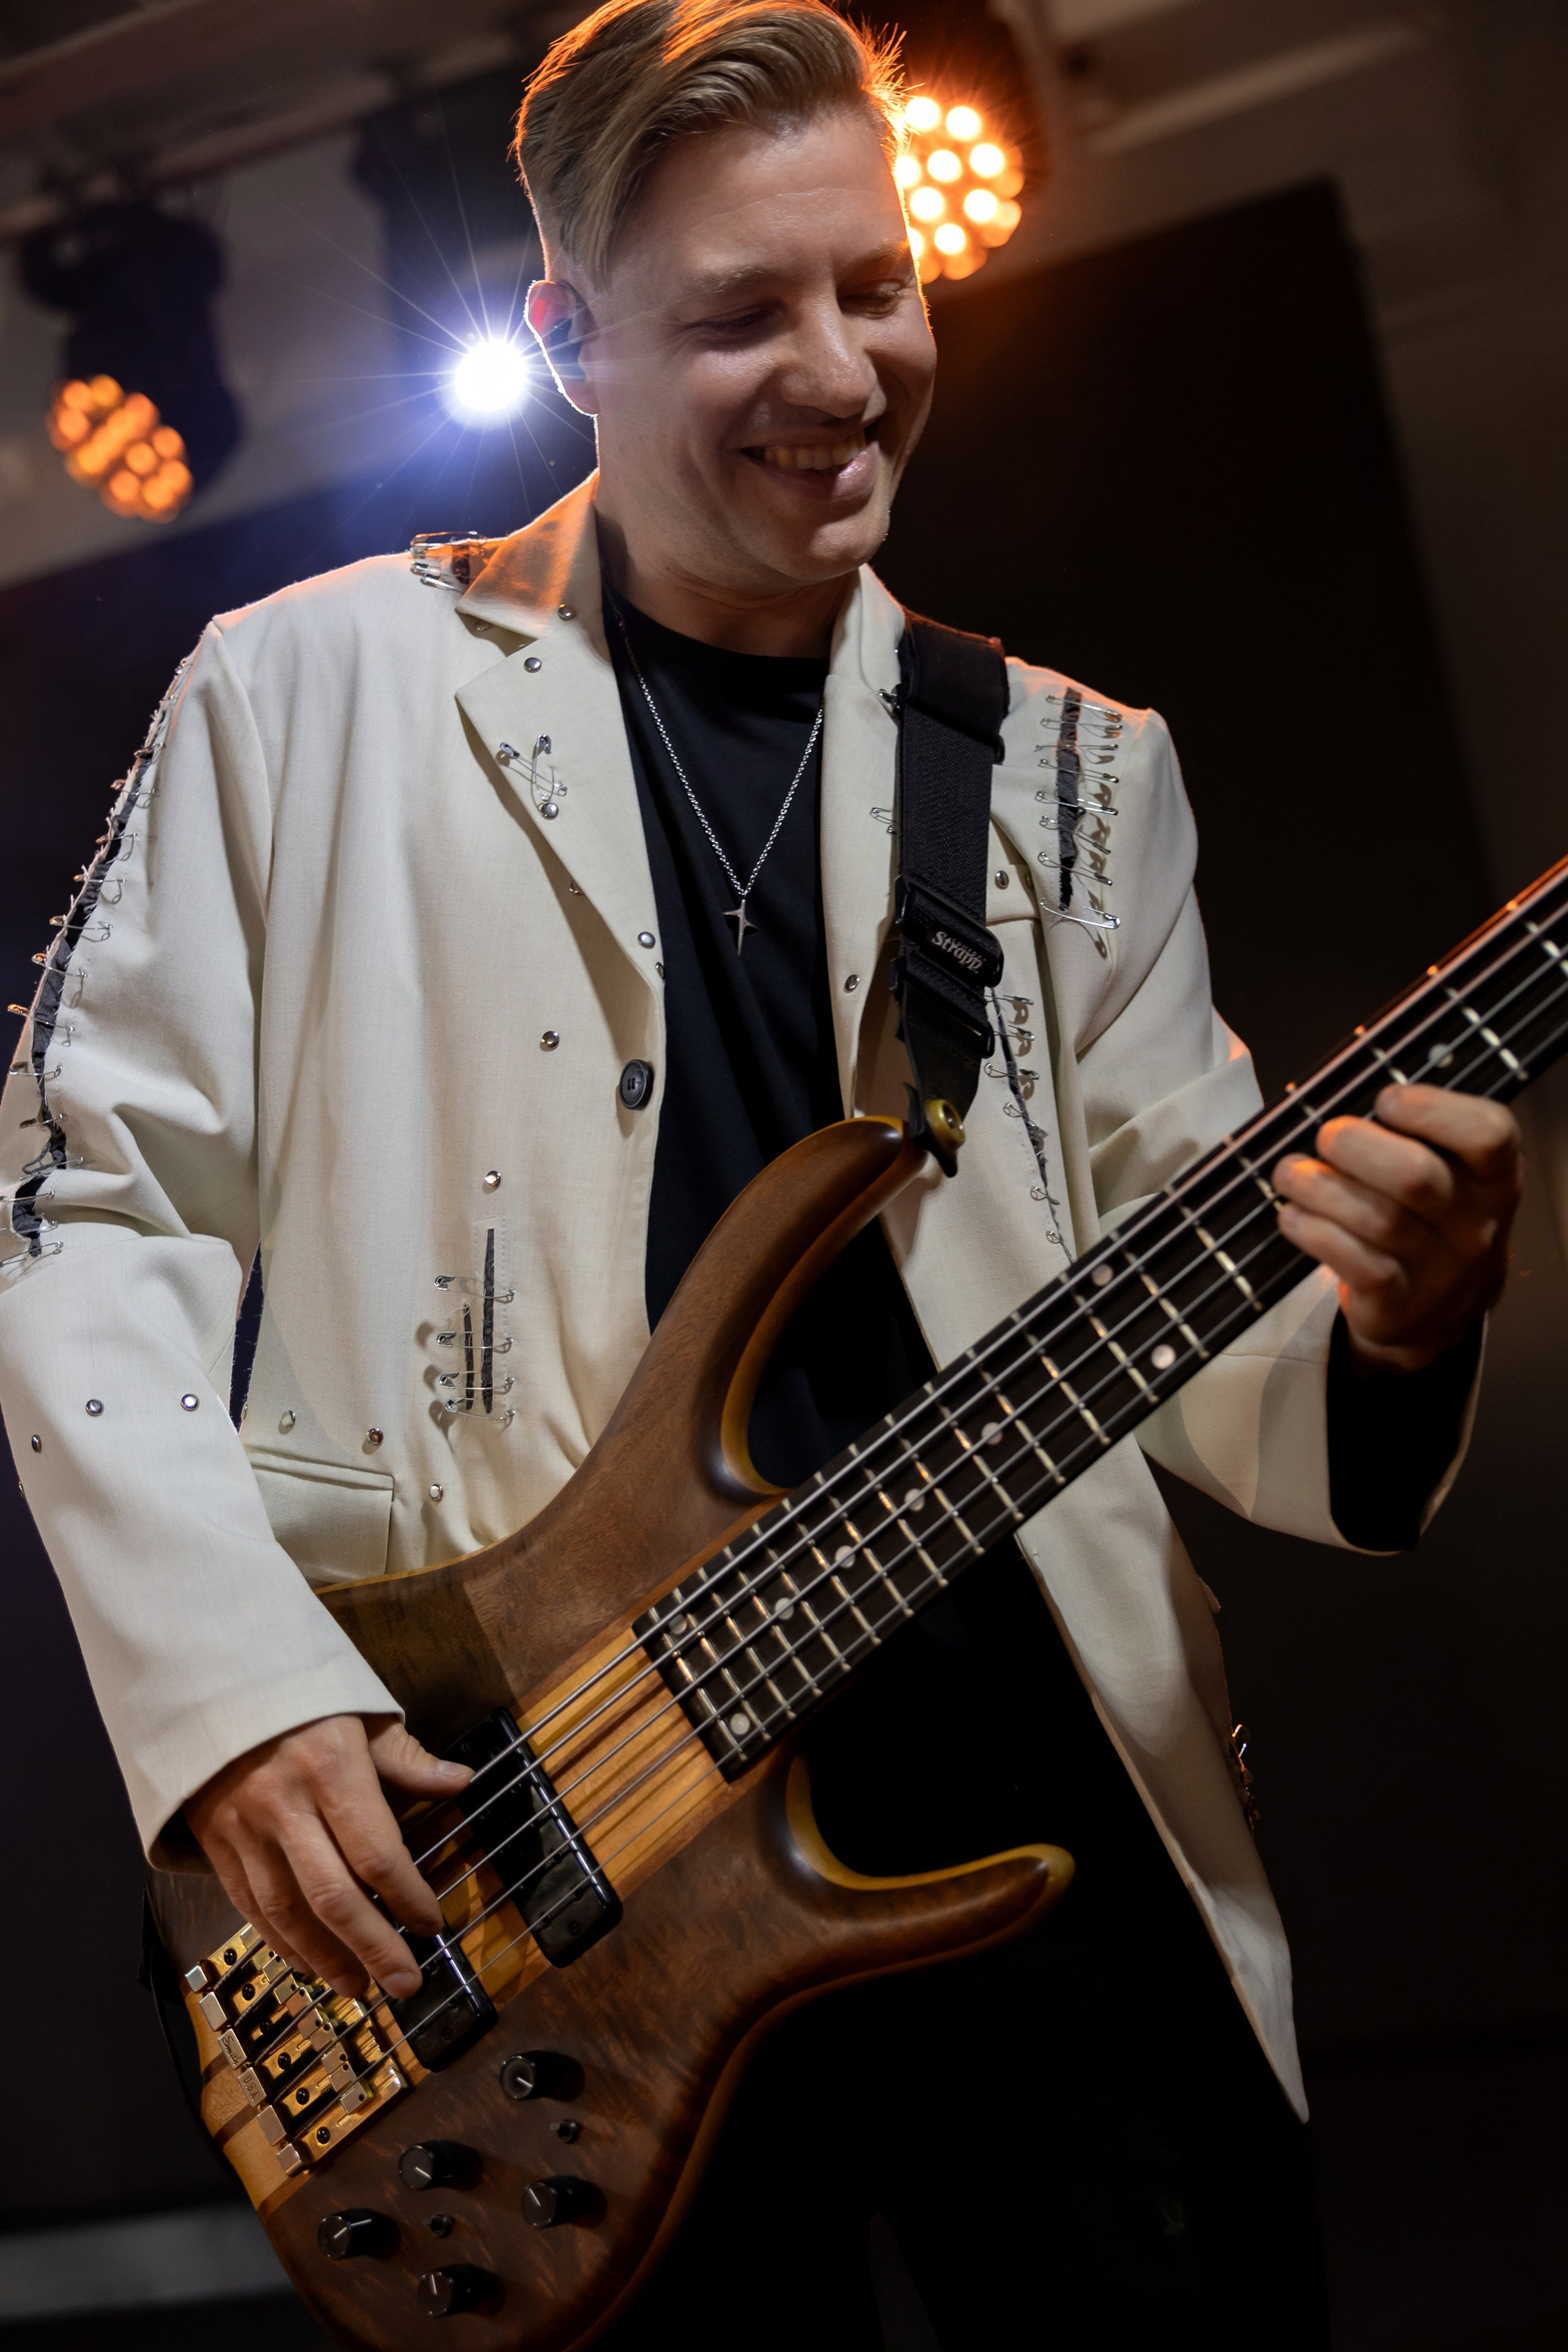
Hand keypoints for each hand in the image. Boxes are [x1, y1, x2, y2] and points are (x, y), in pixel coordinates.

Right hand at [187, 1714, 471, 1999]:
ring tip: (360, 1987)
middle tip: (406, 1983)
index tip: (432, 1923)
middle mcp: (284, 1805)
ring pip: (286, 1911)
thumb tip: (460, 1782)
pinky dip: (281, 1942)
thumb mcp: (359, 1710)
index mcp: (329, 1766)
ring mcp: (244, 1829)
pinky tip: (309, 1964)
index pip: (375, 1851)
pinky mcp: (216, 1844)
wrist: (206, 1685)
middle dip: (373, 1947)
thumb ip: (405, 1758)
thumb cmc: (298, 1696)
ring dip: (326, 1957)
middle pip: (332, 1895)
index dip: (407, 1895)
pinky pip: (249, 1905)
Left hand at [1273, 1083, 1521, 1373]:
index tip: (1386, 1099)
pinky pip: (1356, 1263)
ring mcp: (1440, 1270)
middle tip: (1327, 1136)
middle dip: (1356, 1145)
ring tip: (1291, 1173)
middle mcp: (1475, 1224)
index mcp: (1494, 1177)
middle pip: (1417, 1176)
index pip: (1488, 1134)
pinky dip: (1314, 1231)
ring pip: (1378, 1219)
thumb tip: (1342, 1096)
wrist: (1438, 1312)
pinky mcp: (1399, 1304)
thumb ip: (1413, 1136)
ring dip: (1320, 1187)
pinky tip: (1294, 1214)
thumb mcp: (1447, 1174)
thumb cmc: (1428, 1220)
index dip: (1433, 1109)